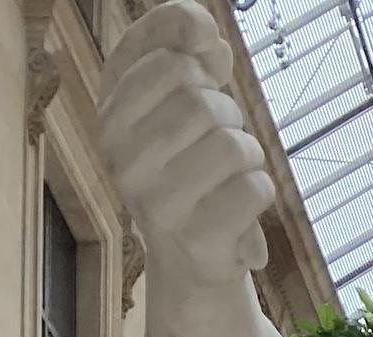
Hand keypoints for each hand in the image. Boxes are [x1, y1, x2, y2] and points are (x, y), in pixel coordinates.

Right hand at [101, 0, 276, 284]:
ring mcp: (156, 202)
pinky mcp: (196, 238)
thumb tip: (208, 39)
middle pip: (202, 99)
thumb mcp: (173, 100)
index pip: (168, 52)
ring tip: (228, 176)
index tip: (203, 80)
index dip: (202, 61)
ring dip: (248, 154)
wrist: (191, 260)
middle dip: (227, 115)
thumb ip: (182, 48)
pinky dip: (261, 192)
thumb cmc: (187, 166)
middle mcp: (122, 157)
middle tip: (215, 143)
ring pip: (233, 144)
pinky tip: (241, 208)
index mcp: (110, 114)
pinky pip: (255, 187)